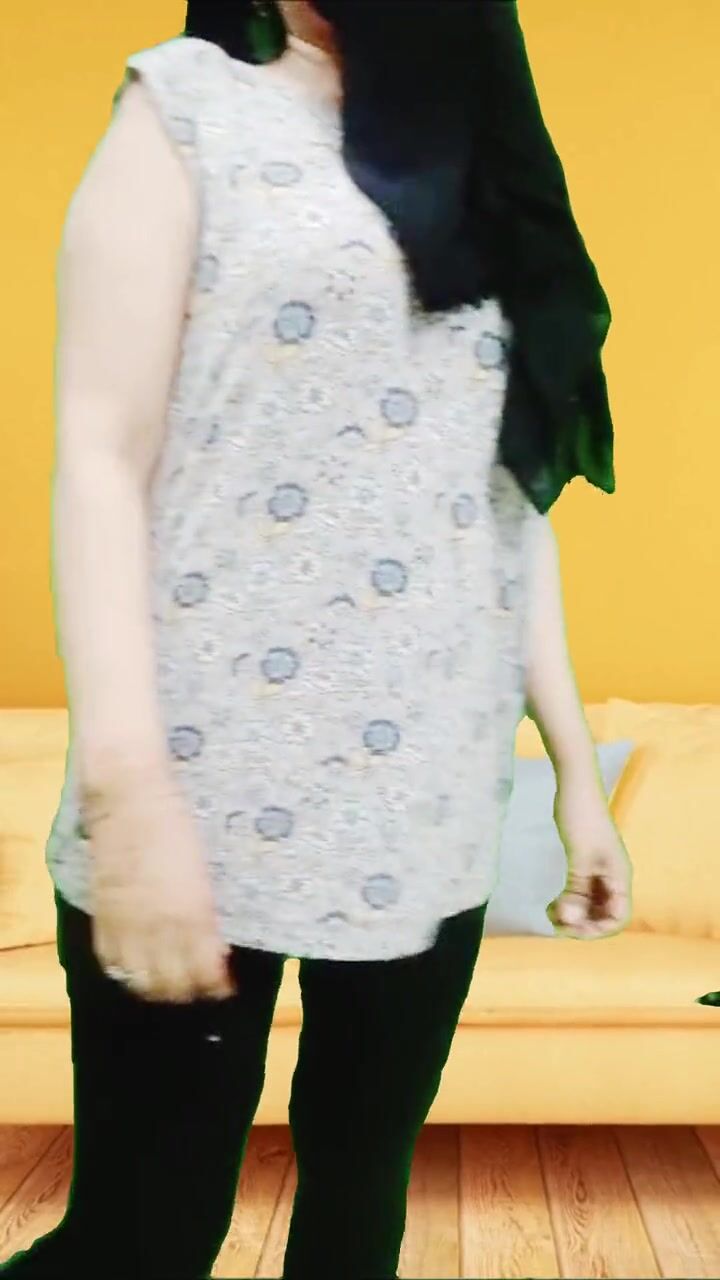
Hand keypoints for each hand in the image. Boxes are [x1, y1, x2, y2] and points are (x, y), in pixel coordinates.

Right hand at [82, 767, 235, 1002]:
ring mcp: (127, 924)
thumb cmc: (178, 821)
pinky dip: (125, 973)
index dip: (218, 986)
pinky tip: (135, 970)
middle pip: (173, 985)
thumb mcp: (205, 870)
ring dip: (158, 989)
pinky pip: (110, 961)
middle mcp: (160, 927)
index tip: (227, 986)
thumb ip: (208, 911)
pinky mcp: (102, 914)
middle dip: (190, 992)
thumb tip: (217, 944)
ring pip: (140, 981)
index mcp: (193, 913)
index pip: (206, 972)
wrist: (130, 795)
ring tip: (170, 985)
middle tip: (201, 987)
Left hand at [547, 771, 632, 938]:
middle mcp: (612, 878)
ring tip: (550, 914)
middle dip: (581, 924)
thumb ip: (577, 890)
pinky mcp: (584, 864)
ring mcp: (598, 872)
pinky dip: (567, 903)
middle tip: (555, 923)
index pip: (617, 917)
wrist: (574, 786)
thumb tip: (572, 921)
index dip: (597, 929)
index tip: (570, 928)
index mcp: (619, 876)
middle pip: (603, 915)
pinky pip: (579, 893)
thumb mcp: (580, 856)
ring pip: (590, 906)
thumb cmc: (581, 817)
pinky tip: (551, 905)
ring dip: (572, 915)